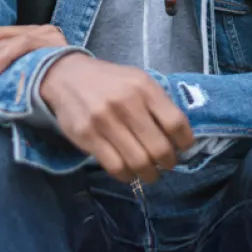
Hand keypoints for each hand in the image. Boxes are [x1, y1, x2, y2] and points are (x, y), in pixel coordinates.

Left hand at [0, 25, 66, 105]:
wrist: (87, 91)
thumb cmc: (61, 93)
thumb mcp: (32, 80)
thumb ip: (14, 74)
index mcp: (34, 36)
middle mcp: (39, 30)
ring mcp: (45, 33)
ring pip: (2, 45)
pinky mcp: (49, 39)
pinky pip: (19, 45)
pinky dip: (1, 60)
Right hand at [40, 52, 193, 183]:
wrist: (66, 76)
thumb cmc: (109, 81)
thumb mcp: (138, 80)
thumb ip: (157, 104)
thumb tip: (179, 137)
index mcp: (144, 87)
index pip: (176, 123)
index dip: (185, 142)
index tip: (183, 149)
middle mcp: (126, 103)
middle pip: (159, 148)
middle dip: (168, 163)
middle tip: (166, 164)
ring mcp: (104, 120)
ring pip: (138, 162)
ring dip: (149, 174)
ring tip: (149, 172)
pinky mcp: (87, 136)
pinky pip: (115, 167)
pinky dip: (127, 175)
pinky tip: (129, 171)